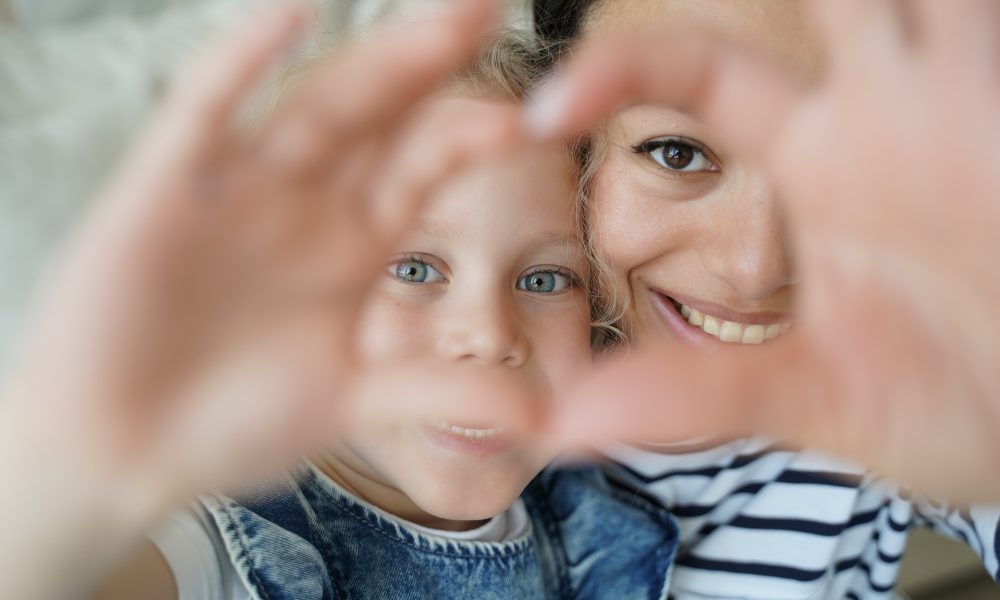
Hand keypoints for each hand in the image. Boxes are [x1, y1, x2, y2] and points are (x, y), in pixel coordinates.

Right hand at [0, 1, 521, 595]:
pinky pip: (205, 112)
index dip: (470, 141)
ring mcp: (239, 189)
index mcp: (352, 246)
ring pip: (315, 107)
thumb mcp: (352, 403)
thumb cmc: (231, 425)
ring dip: (373, 60)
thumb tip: (541, 413)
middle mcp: (305, 205)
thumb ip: (438, 392)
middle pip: (380, 119)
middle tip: (487, 8)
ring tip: (439, 19)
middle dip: (431, 66)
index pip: (423, 172)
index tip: (531, 117)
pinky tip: (289, 18)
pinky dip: (239, 64)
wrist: (119, 453)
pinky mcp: (165, 188)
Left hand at [529, 0, 999, 501]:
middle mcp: (880, 112)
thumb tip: (562, 425)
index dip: (620, 70)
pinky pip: (983, 20)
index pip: (700, 72)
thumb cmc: (942, 402)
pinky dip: (960, 9)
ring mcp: (958, 99)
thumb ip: (694, 396)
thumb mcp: (811, 395)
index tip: (541, 107)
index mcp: (817, 160)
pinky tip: (948, 10)